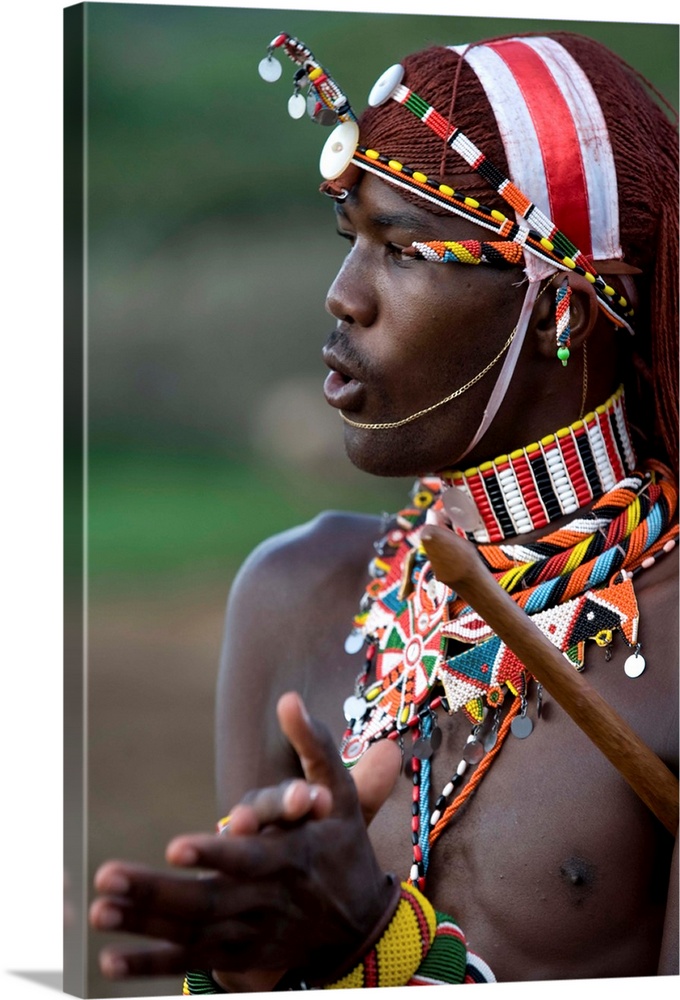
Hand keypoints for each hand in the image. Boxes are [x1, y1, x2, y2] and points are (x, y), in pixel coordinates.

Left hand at [90, 692, 400, 983]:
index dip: (214, 855)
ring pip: (193, 933)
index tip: (176, 848)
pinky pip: (192, 962)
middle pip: (208, 901)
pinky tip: (109, 961)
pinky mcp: (239, 955)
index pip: (251, 859)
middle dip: (156, 892)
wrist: (360, 924)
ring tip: (100, 909)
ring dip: (144, 925)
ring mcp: (252, 933)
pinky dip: (152, 965)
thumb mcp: (341, 793)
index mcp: (294, 858)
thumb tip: (288, 699)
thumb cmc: (343, 844)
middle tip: (108, 877)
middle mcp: (269, 900)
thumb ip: (314, 746)